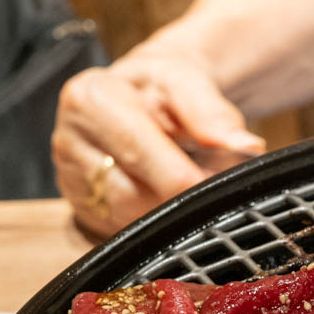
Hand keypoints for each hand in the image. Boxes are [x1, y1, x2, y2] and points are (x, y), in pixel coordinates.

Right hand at [52, 42, 265, 236]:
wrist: (141, 95)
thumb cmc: (160, 88)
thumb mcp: (185, 80)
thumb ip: (211, 112)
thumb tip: (244, 146)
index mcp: (90, 99)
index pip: (137, 150)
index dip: (182, 176)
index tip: (216, 189)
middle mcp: (69, 141)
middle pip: (130, 193)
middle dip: (180, 201)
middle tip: (218, 198)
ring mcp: (71, 180)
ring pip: (127, 220)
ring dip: (170, 219)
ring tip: (197, 198)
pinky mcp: (80, 209)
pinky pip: (122, 232)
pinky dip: (156, 228)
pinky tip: (173, 208)